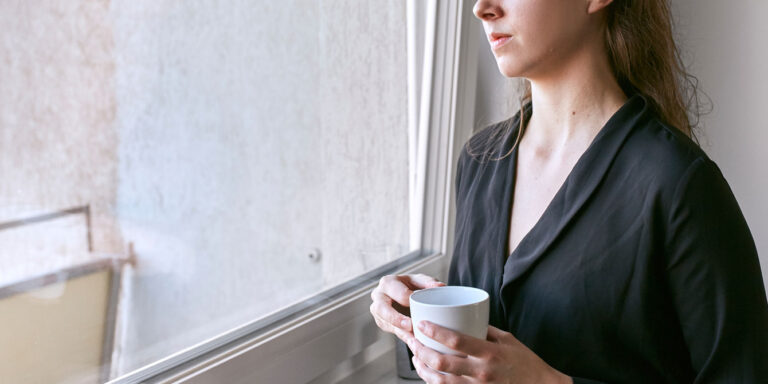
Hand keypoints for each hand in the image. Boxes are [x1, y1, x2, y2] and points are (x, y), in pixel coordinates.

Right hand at [369, 273, 445, 343]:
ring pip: (384, 322)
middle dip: (396, 318)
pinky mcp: (381, 322)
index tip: (420, 307)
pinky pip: (390, 331)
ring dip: (399, 330)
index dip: (409, 300)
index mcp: (388, 282)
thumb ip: (429, 282)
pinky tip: (413, 342)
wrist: (404, 295)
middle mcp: (379, 295)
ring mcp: (377, 310)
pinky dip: (403, 337)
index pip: (397, 292)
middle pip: (382, 308)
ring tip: (413, 338)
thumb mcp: (421, 281)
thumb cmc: (412, 286)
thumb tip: (440, 287)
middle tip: (410, 325)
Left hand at [403, 321, 572, 383]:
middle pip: (441, 362)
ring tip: (415, 357)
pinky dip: (434, 382)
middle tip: (413, 341)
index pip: (456, 341)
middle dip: (421, 351)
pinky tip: (427, 373)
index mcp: (489, 353)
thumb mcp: (507, 339)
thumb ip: (485, 330)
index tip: (422, 324)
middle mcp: (481, 371)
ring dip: (423, 369)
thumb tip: (465, 318)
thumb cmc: (525, 362)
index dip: (435, 332)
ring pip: (440, 380)